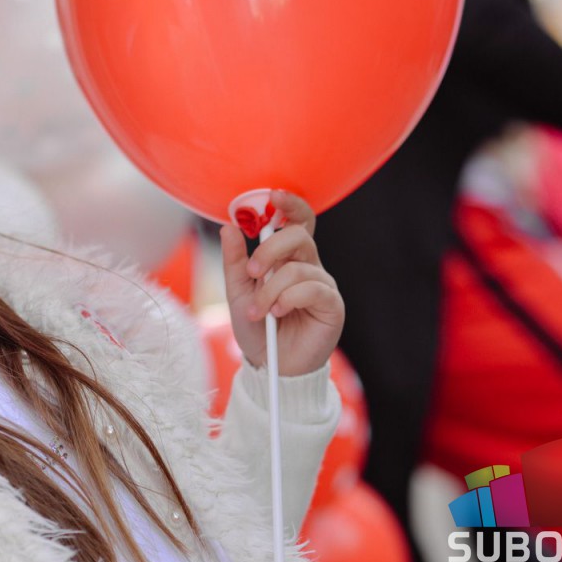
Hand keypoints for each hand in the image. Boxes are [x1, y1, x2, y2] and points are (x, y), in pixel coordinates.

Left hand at [218, 190, 343, 375]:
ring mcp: (322, 285)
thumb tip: (229, 226)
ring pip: (298, 267)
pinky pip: (313, 288)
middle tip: (251, 273)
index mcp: (289, 258)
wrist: (269, 366)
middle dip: (269, 250)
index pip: (297, 221)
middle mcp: (309, 266)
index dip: (290, 204)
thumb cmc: (258, 329)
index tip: (273, 195)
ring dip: (271, 289)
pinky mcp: (332, 305)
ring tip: (260, 311)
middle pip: (299, 235)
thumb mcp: (237, 293)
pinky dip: (288, 298)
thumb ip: (235, 261)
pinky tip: (278, 313)